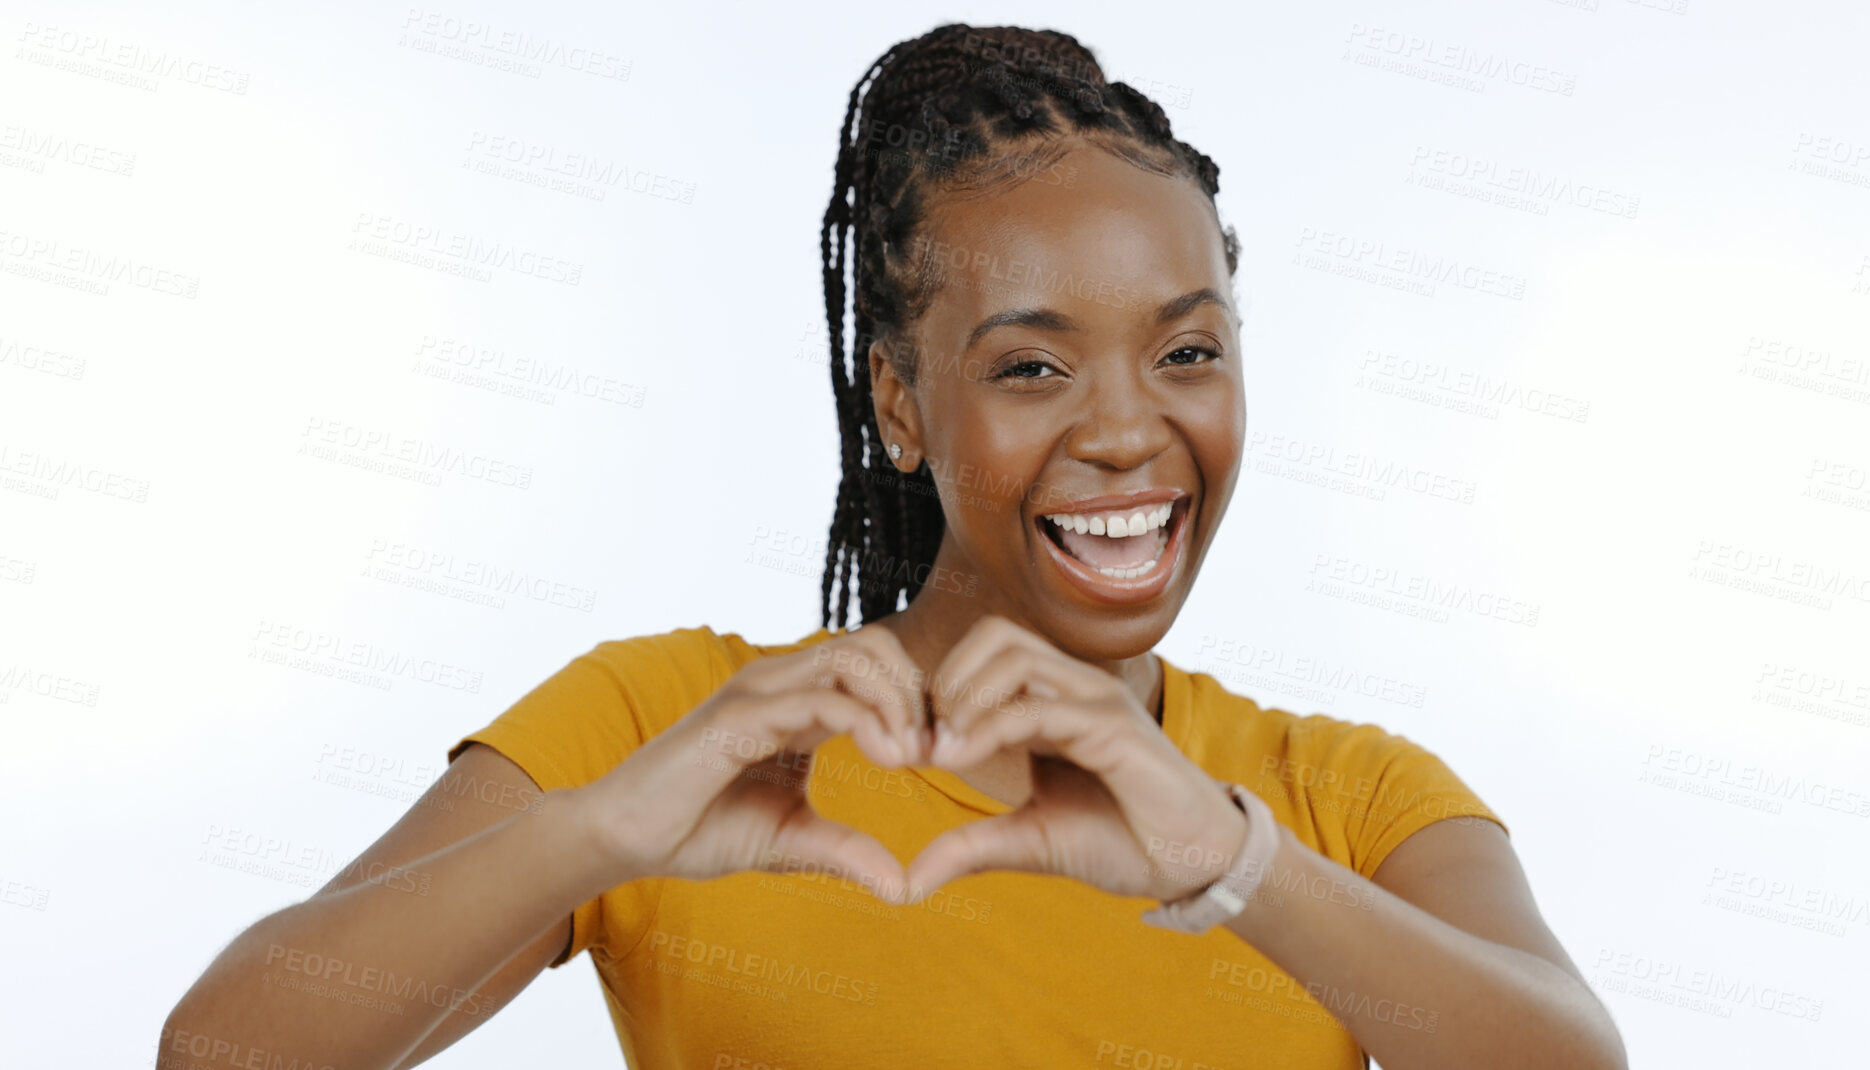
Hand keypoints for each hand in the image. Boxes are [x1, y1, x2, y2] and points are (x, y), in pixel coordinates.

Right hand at [576, 624, 928, 900]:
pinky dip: (868, 722)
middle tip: (935, 750)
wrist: (627, 838)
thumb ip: (848, 852)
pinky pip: (821, 699)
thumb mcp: (792, 842)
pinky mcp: (740, 716)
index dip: (917, 701)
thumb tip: (905, 886)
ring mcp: (758, 692)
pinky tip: (890, 761)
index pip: (875, 665)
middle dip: (917, 690)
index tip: (940, 756)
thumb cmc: (700, 829)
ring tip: (915, 755)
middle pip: (873, 644)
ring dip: (899, 700)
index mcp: (797, 701)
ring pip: (853, 657)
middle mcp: (781, 682)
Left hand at [904, 615, 1250, 904]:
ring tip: (944, 749)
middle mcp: (1076, 686)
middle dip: (947, 679)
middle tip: (928, 739)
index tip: (918, 746)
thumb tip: (910, 880)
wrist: (1190, 866)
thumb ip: (972, 847)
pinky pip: (1040, 707)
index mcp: (1055, 699)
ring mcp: (1097, 699)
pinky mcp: (1114, 728)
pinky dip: (991, 727)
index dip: (941, 687)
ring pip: (1014, 655)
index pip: (987, 651)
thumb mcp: (1030, 842)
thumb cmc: (1121, 842)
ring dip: (964, 696)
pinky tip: (963, 758)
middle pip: (996, 634)